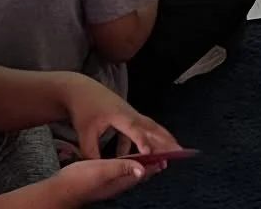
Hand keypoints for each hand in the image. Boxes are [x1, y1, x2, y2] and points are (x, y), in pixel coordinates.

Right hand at [44, 158, 162, 207]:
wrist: (60, 190)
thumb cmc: (80, 180)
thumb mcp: (102, 170)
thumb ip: (122, 168)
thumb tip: (142, 169)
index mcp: (121, 181)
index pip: (144, 171)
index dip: (156, 162)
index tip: (168, 153)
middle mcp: (118, 184)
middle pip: (140, 172)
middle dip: (152, 162)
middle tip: (162, 151)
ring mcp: (110, 184)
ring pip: (131, 172)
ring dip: (141, 163)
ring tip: (148, 153)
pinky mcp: (102, 181)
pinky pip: (120, 171)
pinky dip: (128, 163)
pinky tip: (124, 158)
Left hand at [62, 74, 179, 159]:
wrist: (81, 90)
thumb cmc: (83, 110)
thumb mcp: (84, 133)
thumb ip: (92, 153)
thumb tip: (100, 170)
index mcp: (119, 115)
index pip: (133, 129)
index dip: (142, 141)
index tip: (150, 154)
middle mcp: (129, 113)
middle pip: (151, 127)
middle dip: (165, 140)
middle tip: (179, 153)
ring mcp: (131, 113)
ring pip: (150, 127)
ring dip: (162, 138)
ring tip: (174, 151)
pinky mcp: (128, 115)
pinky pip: (142, 129)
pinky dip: (146, 140)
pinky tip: (142, 154)